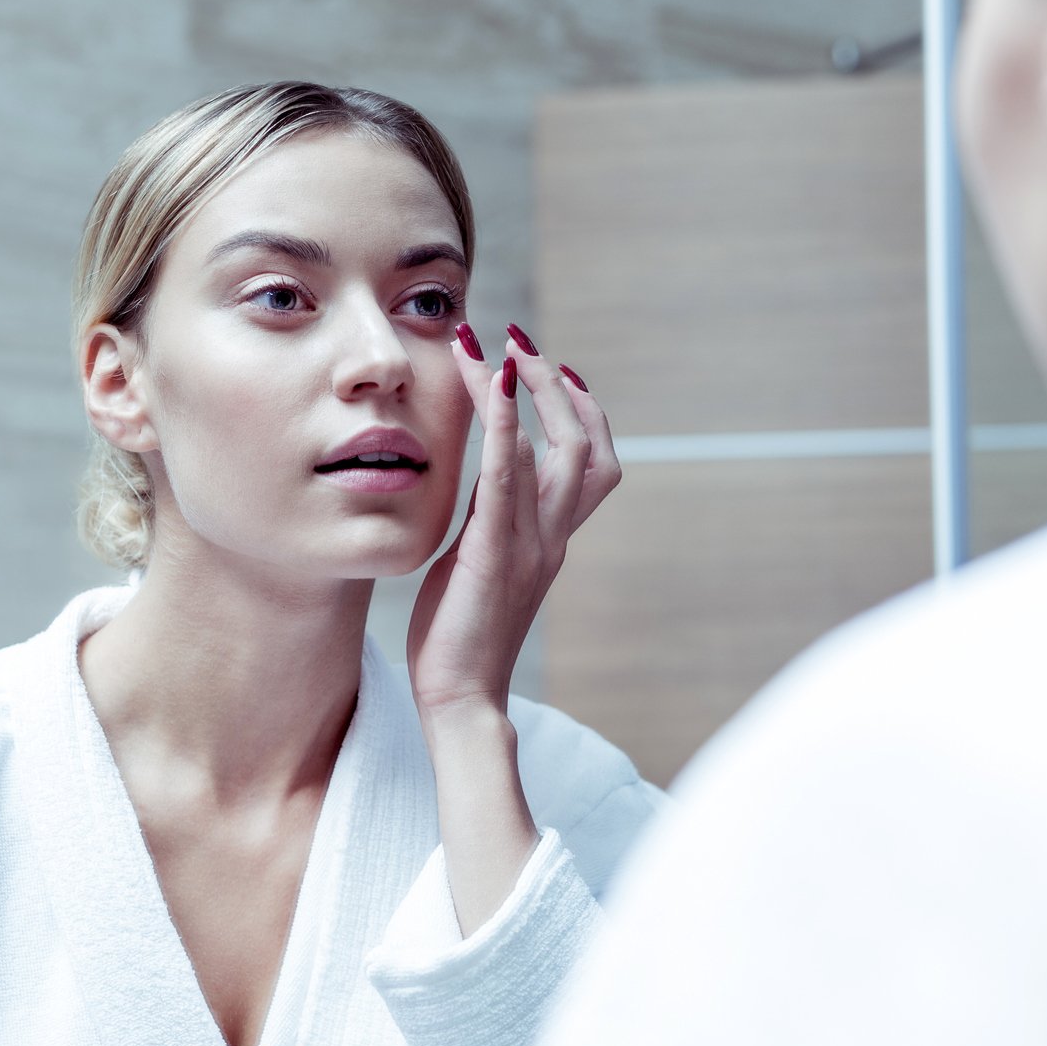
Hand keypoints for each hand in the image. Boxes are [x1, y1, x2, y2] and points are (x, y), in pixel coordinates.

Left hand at [406, 324, 620, 723]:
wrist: (460, 701)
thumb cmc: (458, 643)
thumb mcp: (476, 568)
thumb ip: (488, 524)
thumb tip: (484, 486)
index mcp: (550, 542)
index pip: (586, 464)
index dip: (580, 413)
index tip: (553, 370)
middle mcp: (552, 537)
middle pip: (588, 448)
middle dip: (562, 390)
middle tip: (526, 344)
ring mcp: (531, 543)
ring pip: (559, 452)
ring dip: (531, 389)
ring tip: (500, 346)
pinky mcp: (497, 550)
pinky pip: (510, 475)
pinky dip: (506, 424)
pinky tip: (494, 381)